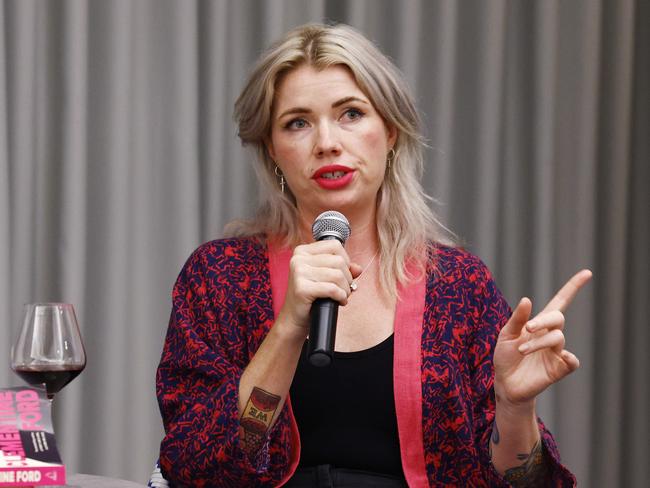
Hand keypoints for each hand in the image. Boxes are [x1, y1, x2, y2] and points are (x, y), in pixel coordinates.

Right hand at [276, 240, 361, 337]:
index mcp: (302, 251)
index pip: (334, 245)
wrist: (295, 319)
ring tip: (341, 296)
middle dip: (347, 277)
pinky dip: (341, 296)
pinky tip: (339, 301)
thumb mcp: (327, 278)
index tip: (343, 274)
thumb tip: (357, 268)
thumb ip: (343, 269)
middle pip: (338, 261)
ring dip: (345, 289)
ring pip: (338, 275)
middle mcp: (298, 259)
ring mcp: (299, 272)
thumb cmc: (311, 297)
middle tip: (344, 289)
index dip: (345, 260)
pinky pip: (332, 289)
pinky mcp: (302, 288)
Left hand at [493, 270, 591, 408]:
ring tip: (521, 350)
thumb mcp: (506, 335)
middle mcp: (550, 335)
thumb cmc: (505, 357)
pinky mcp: (559, 368)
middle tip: (528, 328)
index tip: (587, 273)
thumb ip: (517, 319)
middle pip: (558, 318)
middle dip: (544, 320)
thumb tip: (527, 299)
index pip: (560, 302)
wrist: (505, 383)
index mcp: (538, 324)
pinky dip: (568, 357)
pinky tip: (561, 356)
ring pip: (557, 338)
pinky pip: (572, 361)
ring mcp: (556, 352)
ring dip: (538, 342)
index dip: (572, 288)